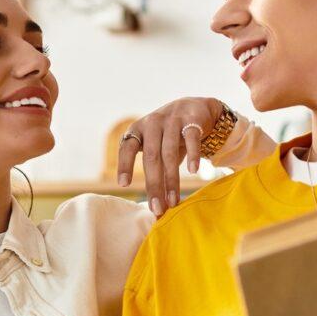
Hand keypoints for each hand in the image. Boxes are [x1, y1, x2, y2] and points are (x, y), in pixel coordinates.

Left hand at [116, 97, 227, 216]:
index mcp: (137, 130)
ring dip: (172, 179)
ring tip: (174, 201)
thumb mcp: (155, 146)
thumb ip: (153, 171)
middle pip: (151, 157)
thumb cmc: (168, 135)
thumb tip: (156, 208)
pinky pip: (191, 138)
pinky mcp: (192, 120)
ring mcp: (172, 120)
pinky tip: (193, 171)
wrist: (193, 107)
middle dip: (153, 185)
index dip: (124, 165)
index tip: (123, 185)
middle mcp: (152, 124)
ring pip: (170, 152)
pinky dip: (192, 155)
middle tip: (157, 208)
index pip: (127, 147)